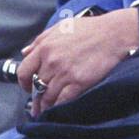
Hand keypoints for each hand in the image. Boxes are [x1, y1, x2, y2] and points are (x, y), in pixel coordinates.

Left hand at [16, 8, 138, 115]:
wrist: (114, 34)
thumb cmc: (91, 29)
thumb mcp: (61, 28)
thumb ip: (40, 39)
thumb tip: (25, 52)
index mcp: (45, 47)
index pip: (24, 71)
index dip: (24, 83)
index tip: (28, 87)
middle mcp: (52, 61)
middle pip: (37, 86)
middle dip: (37, 96)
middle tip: (37, 103)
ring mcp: (65, 73)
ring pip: (47, 96)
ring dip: (45, 106)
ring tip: (45, 110)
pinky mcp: (78, 83)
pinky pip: (62, 101)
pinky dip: (58, 107)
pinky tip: (58, 110)